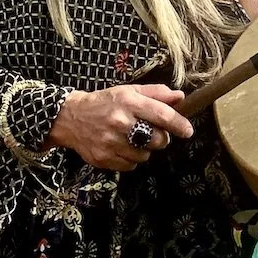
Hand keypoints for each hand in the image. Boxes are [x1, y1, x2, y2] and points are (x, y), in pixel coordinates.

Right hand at [47, 84, 193, 171]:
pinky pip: (130, 165)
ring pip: (145, 155)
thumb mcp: (128, 91)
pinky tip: (120, 147)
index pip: (161, 114)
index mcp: (128, 102)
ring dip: (143, 149)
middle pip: (157, 140)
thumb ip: (155, 93)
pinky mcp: (103, 158)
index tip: (187, 130)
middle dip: (160, 138)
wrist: (70, 118)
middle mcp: (120, 122)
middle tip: (151, 132)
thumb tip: (180, 97)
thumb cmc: (104, 103)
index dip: (179, 124)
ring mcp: (111, 142)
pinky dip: (130, 159)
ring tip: (130, 138)